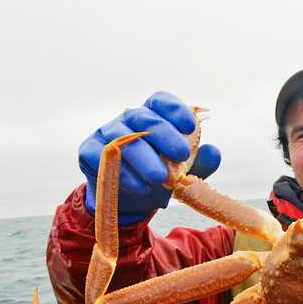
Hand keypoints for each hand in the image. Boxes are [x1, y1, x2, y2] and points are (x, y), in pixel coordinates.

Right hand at [78, 91, 221, 224]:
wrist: (130, 201)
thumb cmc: (159, 177)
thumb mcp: (184, 172)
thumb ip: (201, 162)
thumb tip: (214, 152)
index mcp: (153, 116)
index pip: (161, 102)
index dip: (176, 110)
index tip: (191, 127)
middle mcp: (128, 119)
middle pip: (145, 118)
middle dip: (165, 136)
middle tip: (182, 155)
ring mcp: (106, 133)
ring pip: (123, 139)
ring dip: (144, 159)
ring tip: (161, 178)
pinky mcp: (88, 151)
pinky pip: (102, 157)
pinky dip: (123, 174)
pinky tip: (139, 187)